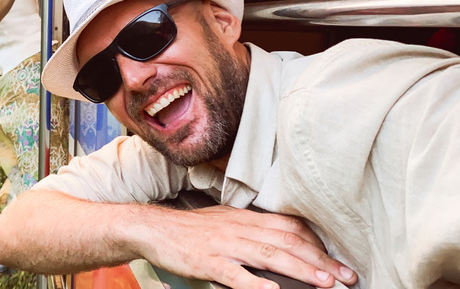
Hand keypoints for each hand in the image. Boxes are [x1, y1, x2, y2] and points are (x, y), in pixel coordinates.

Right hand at [131, 205, 356, 288]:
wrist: (154, 228)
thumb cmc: (191, 229)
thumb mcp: (225, 222)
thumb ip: (251, 230)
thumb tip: (280, 242)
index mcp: (245, 218)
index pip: (290, 226)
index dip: (317, 242)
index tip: (337, 258)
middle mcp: (240, 228)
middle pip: (287, 241)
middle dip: (320, 259)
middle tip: (346, 275)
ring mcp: (224, 245)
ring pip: (268, 255)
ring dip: (300, 269)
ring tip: (324, 282)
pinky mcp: (208, 262)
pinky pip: (235, 274)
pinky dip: (255, 283)